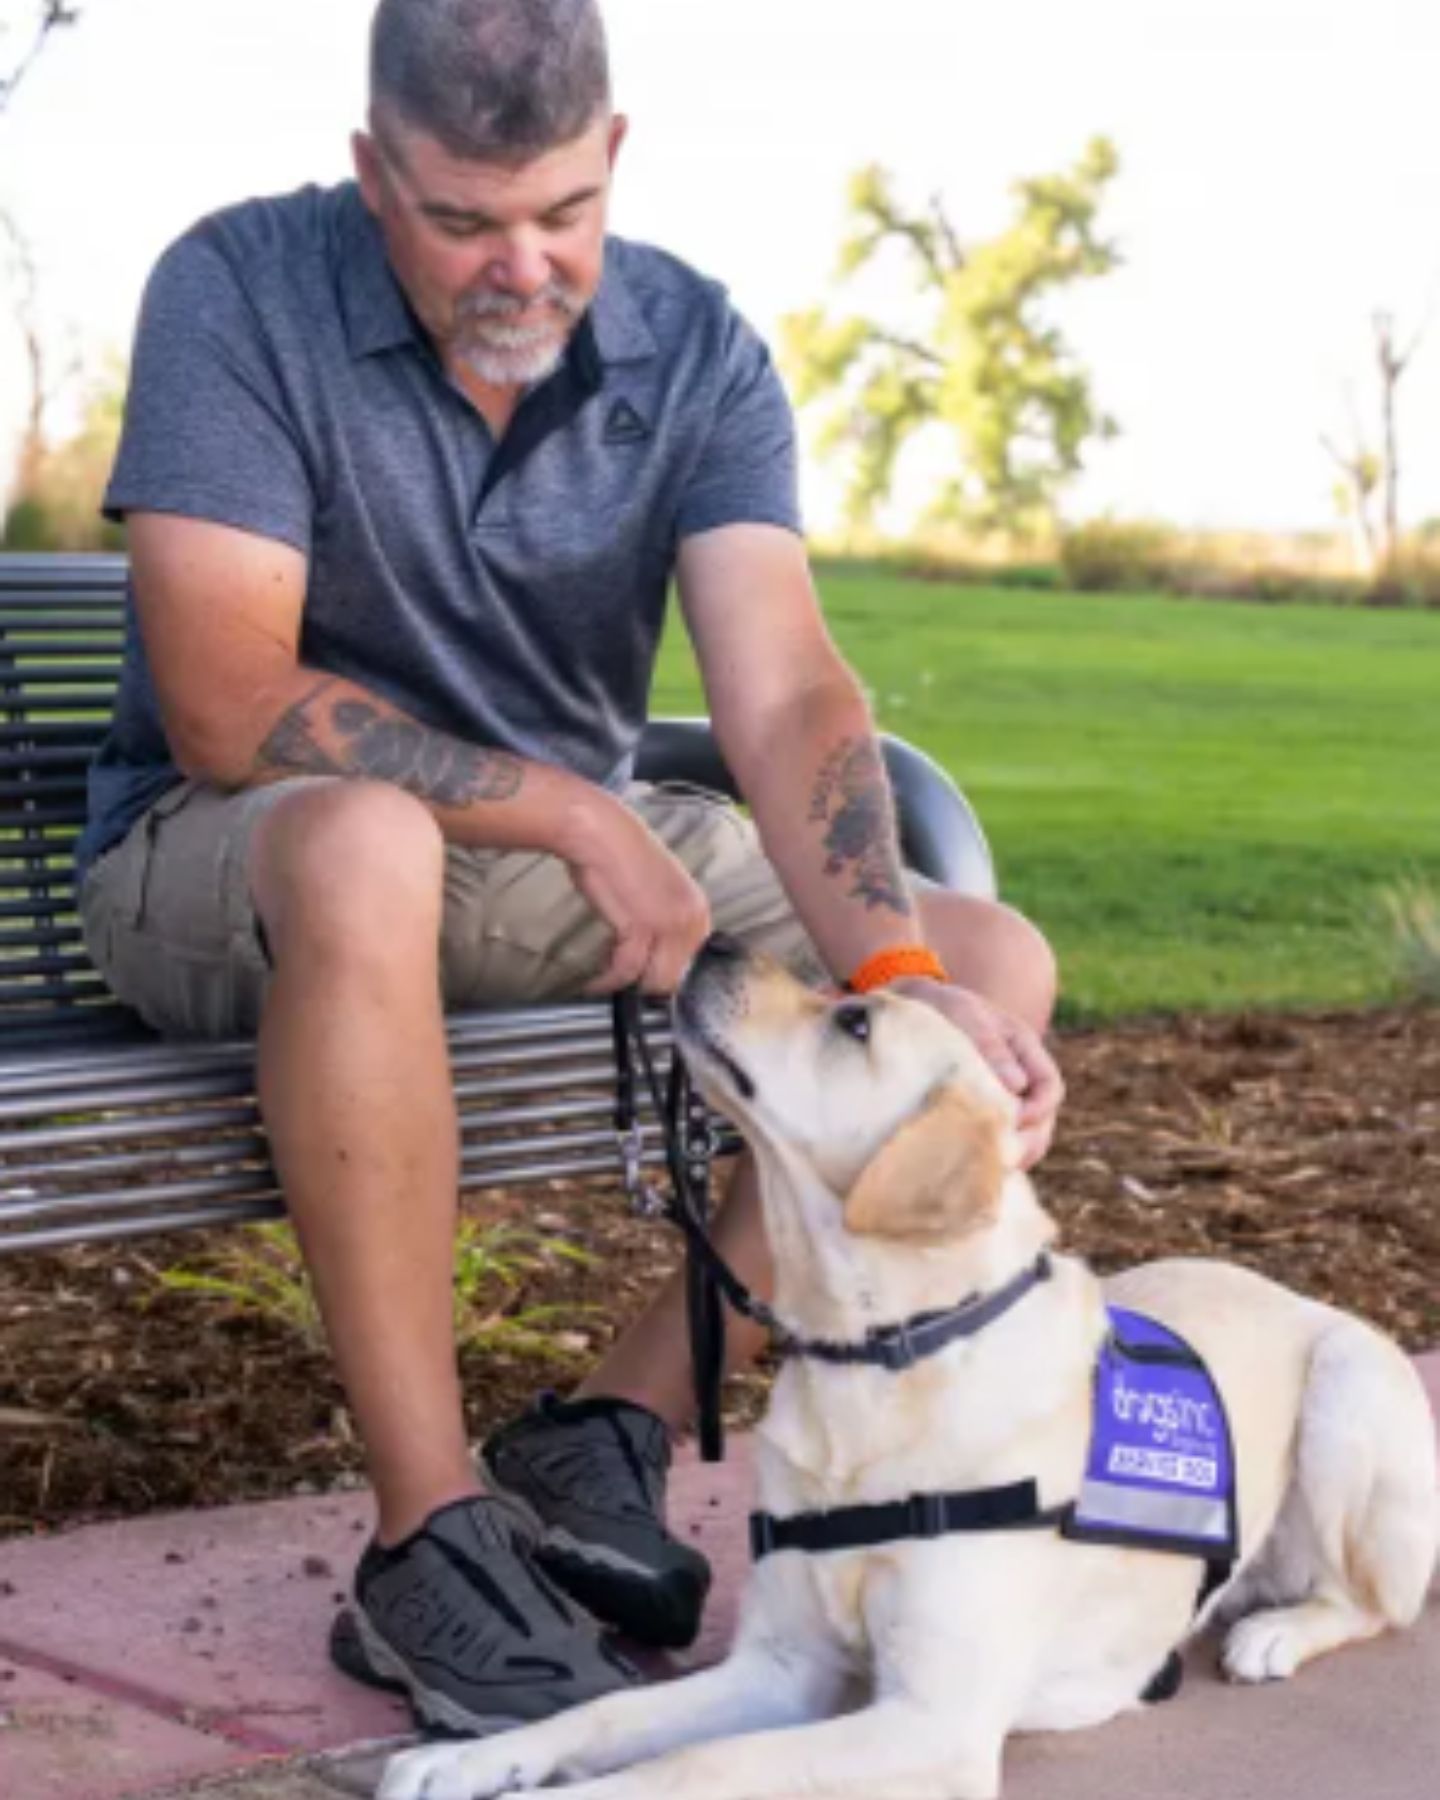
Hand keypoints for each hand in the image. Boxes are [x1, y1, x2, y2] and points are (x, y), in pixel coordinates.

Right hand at [564, 794, 711, 995]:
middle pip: (673, 977)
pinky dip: (608, 981)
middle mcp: (690, 919)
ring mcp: (669, 925)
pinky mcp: (641, 928)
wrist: (599, 832)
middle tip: (619, 978)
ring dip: (625, 985)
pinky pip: (626, 970)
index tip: (640, 974)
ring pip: (653, 980)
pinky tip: (595, 982)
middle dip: (644, 983)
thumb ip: (663, 919)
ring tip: (604, 982)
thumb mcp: (657, 889)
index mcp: (697, 909)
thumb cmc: (619, 855)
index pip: (689, 962)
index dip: (661, 971)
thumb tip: (652, 951)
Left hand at [890, 978, 1063, 1168]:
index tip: (1013, 1119)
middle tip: (1000, 1157)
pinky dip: (988, 1155)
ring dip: (1010, 1153)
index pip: (1049, 1086)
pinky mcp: (978, 1112)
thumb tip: (1016, 1085)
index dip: (1039, 1109)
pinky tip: (969, 1166)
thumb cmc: (938, 1007)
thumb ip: (989, 1046)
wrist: (909, 1007)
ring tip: (986, 1168)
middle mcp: (1018, 1075)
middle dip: (1027, 1140)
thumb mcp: (963, 1015)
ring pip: (1023, 1136)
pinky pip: (995, 1140)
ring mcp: (1001, 1095)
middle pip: (1042, 1119)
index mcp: (1023, 1047)